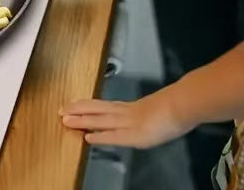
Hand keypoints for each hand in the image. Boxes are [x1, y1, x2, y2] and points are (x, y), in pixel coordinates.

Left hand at [61, 87, 191, 147]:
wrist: (182, 104)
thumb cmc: (173, 106)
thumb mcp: (155, 109)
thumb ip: (144, 113)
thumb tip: (142, 117)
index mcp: (129, 107)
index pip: (103, 106)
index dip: (87, 106)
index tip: (72, 105)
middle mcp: (125, 112)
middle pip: (97, 109)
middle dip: (78, 110)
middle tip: (61, 111)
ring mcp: (129, 122)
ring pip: (100, 120)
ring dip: (82, 120)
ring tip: (66, 120)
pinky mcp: (135, 134)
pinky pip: (114, 136)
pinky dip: (100, 136)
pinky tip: (87, 138)